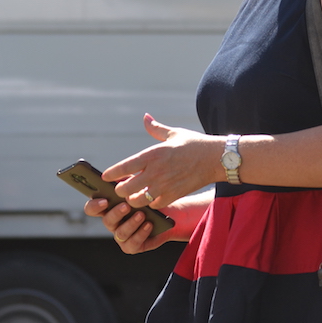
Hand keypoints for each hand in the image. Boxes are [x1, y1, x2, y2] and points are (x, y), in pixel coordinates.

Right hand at [84, 192, 211, 253]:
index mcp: (109, 207)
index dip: (95, 205)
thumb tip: (116, 174)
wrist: (169, 209)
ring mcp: (122, 235)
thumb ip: (125, 182)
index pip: (93, 208)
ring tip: (142, 214)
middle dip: (116, 213)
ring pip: (120, 233)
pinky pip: (132, 244)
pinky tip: (149, 224)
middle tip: (126, 205)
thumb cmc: (149, 194)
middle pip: (107, 220)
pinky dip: (140, 234)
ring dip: (131, 223)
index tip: (104, 199)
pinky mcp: (134, 245)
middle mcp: (113, 222)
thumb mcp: (137, 185)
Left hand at [102, 114, 222, 208]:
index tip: (105, 176)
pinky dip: (150, 204)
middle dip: (121, 190)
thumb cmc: (194, 144)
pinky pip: (153, 205)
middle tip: (122, 188)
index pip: (124, 167)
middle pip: (126, 188)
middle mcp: (156, 171)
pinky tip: (151, 198)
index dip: (111, 173)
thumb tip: (145, 117)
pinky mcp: (173, 196)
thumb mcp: (173, 133)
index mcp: (153, 154)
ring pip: (137, 201)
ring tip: (134, 196)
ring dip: (133, 199)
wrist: (216, 159)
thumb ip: (155, 128)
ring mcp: (164, 186)